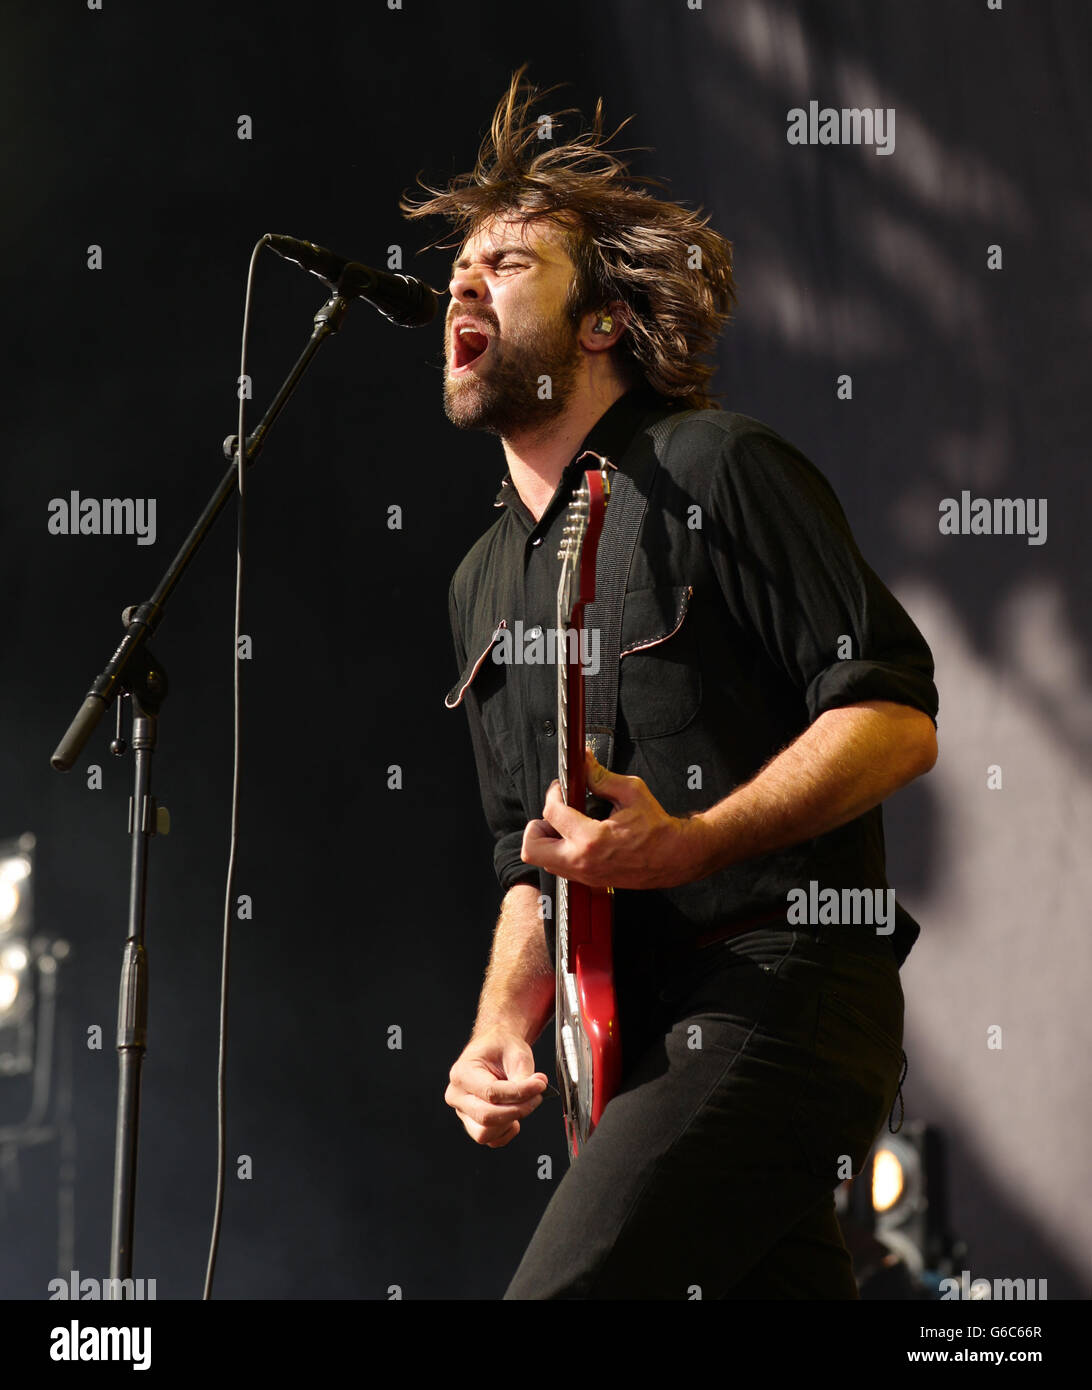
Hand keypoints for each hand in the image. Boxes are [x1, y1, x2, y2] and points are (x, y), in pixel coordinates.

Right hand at [445, 1029, 548, 1147]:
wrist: (495, 1048)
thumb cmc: (501, 1048)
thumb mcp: (516, 1054)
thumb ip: (524, 1076)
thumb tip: (535, 1092)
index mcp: (461, 1073)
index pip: (491, 1092)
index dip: (519, 1093)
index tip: (540, 1086)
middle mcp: (457, 1095)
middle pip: (486, 1116)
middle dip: (518, 1109)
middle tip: (538, 1096)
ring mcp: (463, 1112)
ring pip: (486, 1132)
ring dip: (511, 1121)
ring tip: (525, 1103)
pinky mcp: (473, 1124)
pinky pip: (491, 1139)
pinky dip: (507, 1131)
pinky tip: (516, 1115)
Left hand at [520, 749, 713, 889]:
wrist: (674, 857)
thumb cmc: (657, 828)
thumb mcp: (631, 792)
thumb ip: (600, 776)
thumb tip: (583, 761)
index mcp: (591, 839)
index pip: (551, 813)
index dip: (553, 793)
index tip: (562, 788)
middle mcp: (583, 861)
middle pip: (531, 848)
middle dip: (538, 825)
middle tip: (555, 813)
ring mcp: (585, 875)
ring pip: (543, 860)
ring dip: (548, 840)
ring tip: (568, 825)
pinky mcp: (589, 880)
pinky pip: (560, 868)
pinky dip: (561, 851)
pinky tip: (578, 837)